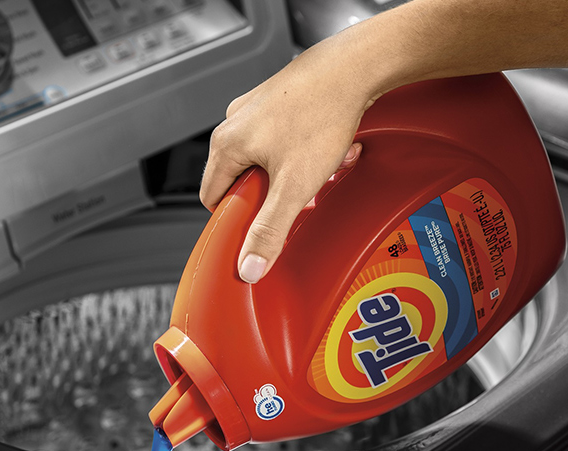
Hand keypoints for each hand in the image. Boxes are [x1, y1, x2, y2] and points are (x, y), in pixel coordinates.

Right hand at [199, 28, 380, 283]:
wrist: (354, 66)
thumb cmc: (322, 114)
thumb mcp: (294, 186)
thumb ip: (269, 230)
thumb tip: (248, 267)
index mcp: (225, 145)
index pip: (212, 199)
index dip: (237, 219)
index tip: (262, 228)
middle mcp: (234, 124)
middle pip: (242, 181)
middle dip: (275, 196)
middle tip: (302, 197)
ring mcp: (255, 109)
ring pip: (267, 161)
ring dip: (295, 175)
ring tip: (322, 170)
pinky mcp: (278, 101)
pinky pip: (283, 140)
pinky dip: (305, 153)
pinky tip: (329, 151)